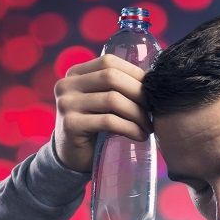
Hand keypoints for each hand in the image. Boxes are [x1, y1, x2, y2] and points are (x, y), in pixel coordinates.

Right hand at [52, 54, 152, 172]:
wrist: (72, 157)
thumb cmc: (95, 127)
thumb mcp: (102, 101)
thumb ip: (117, 87)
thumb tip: (152, 80)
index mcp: (75, 74)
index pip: (109, 62)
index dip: (134, 73)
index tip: (152, 90)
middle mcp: (66, 85)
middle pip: (111, 77)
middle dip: (138, 93)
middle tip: (153, 109)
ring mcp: (66, 104)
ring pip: (112, 100)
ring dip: (137, 113)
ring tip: (148, 126)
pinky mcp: (71, 124)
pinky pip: (108, 121)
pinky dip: (130, 128)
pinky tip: (140, 136)